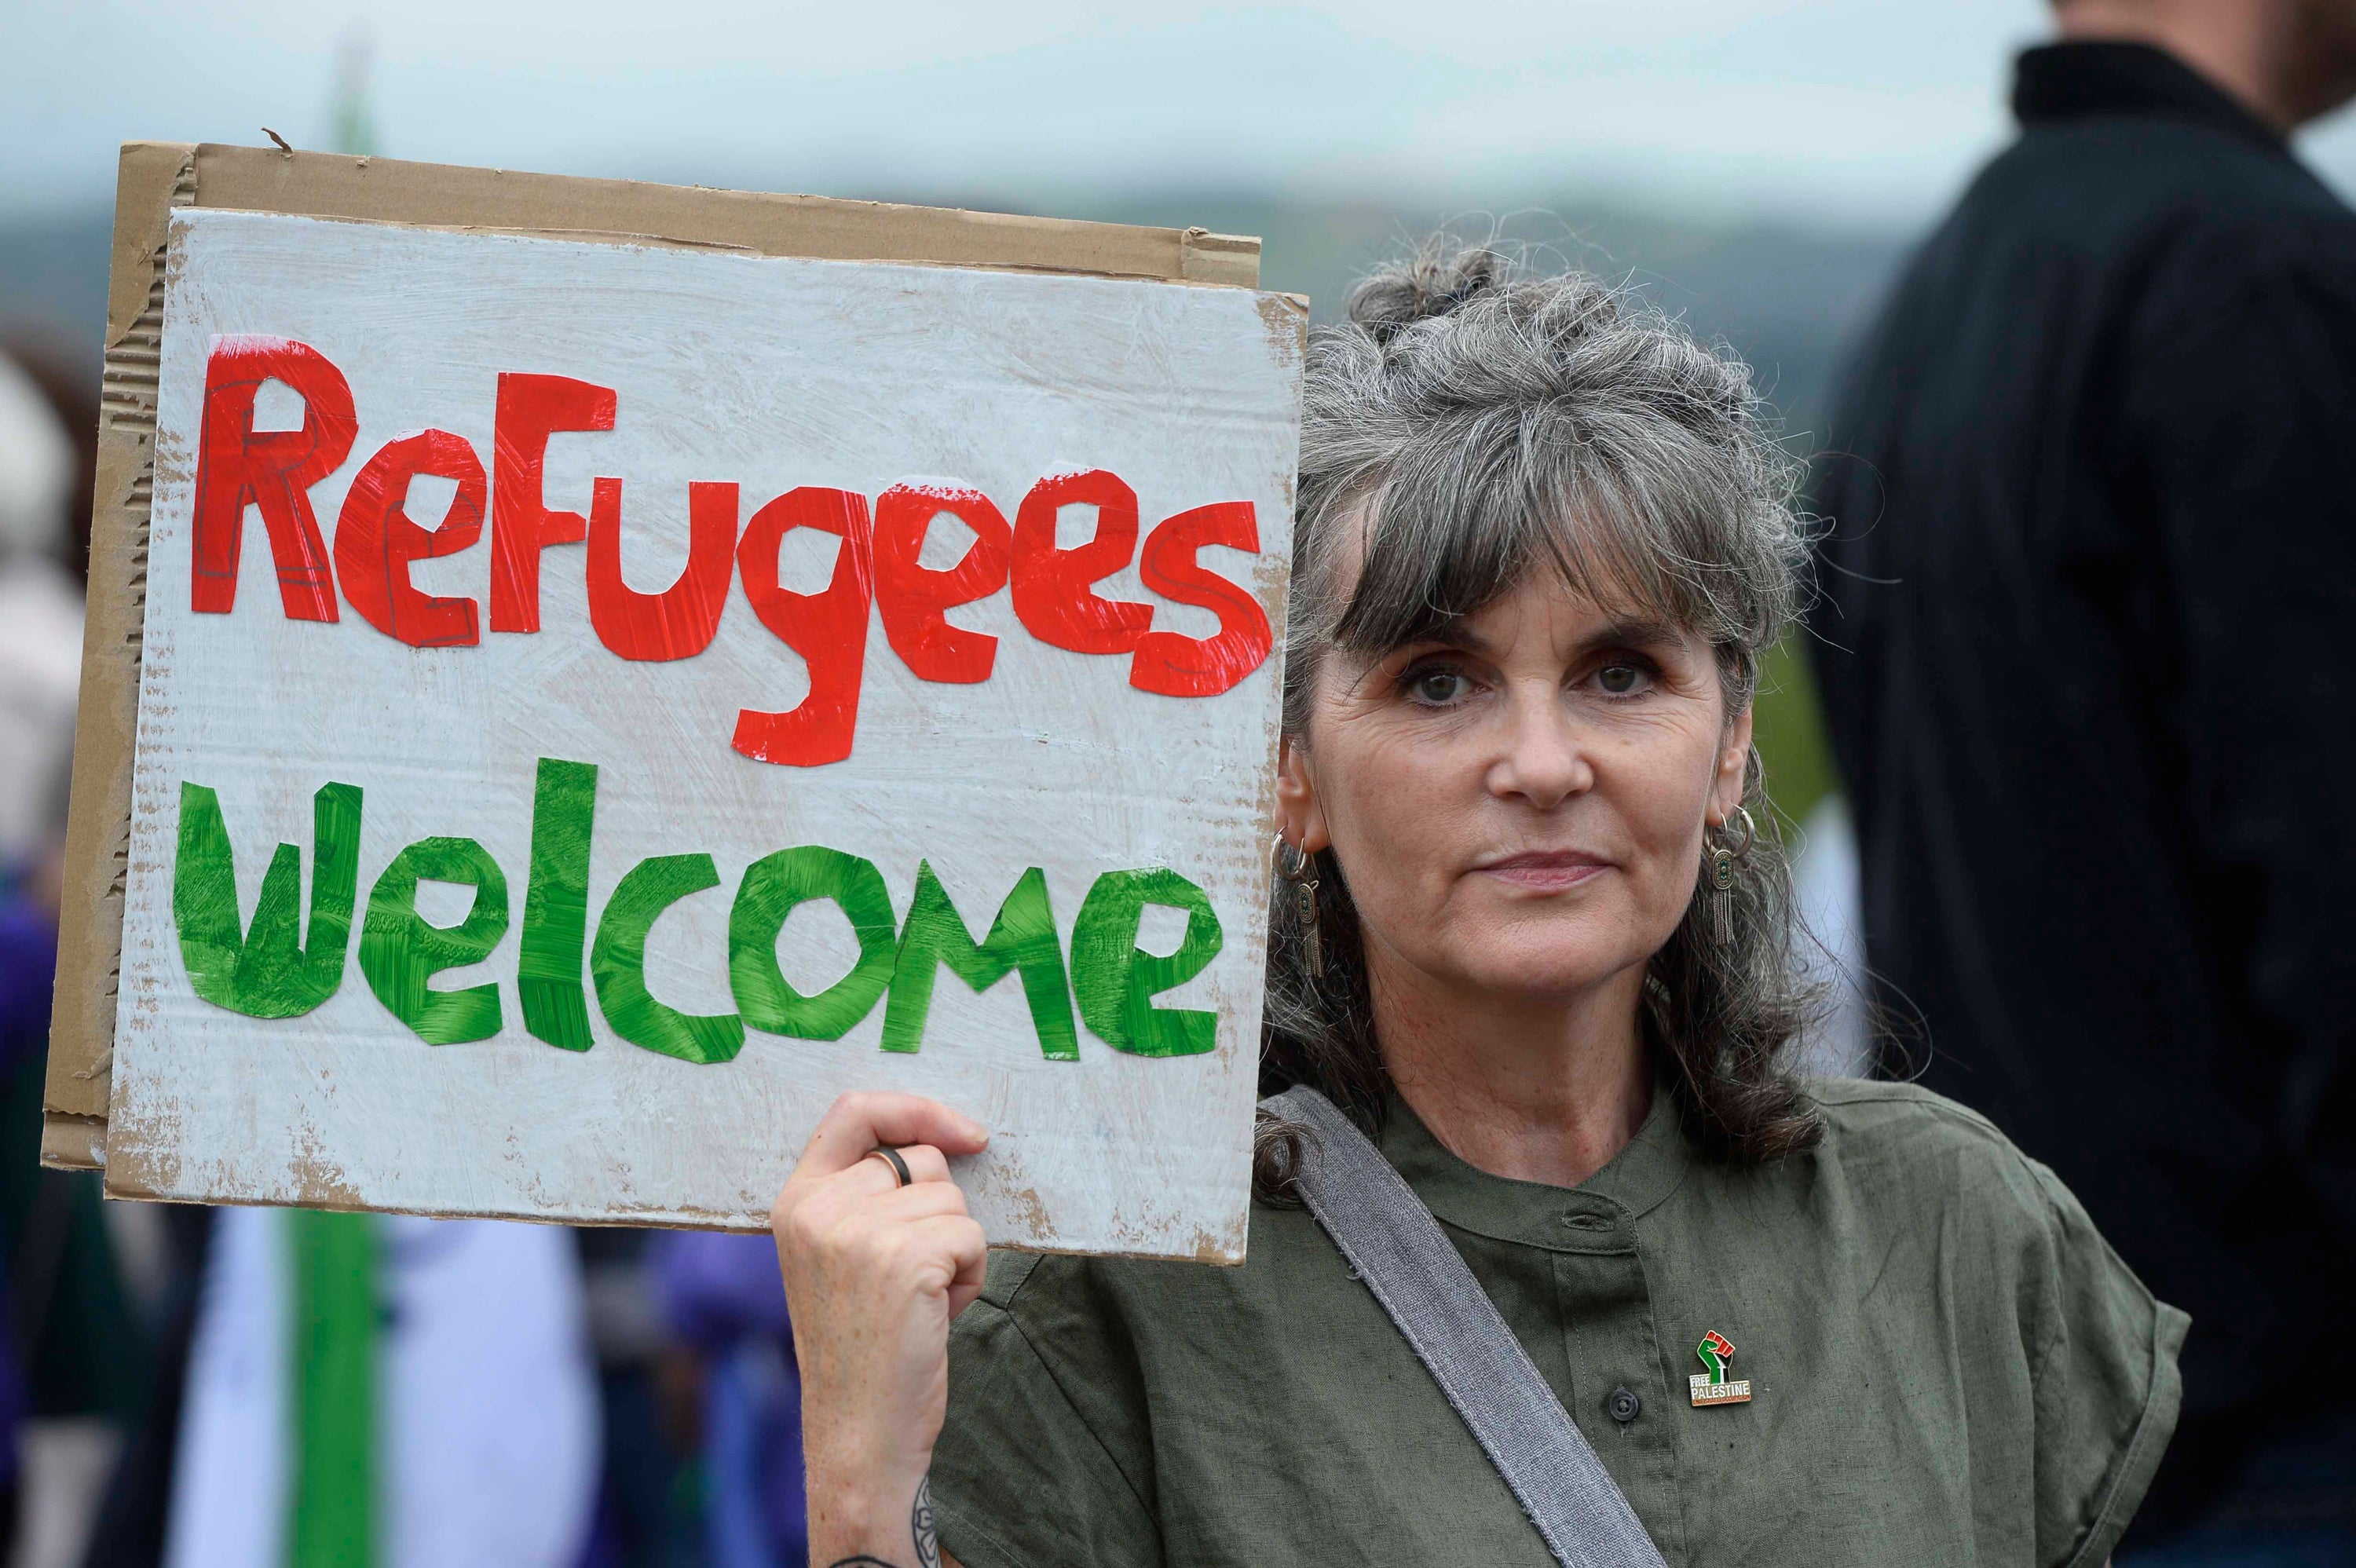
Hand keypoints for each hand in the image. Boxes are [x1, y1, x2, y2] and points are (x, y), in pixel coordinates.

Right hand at [775, 1092, 988, 1565]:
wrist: (857, 1436)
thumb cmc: (860, 1351)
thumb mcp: (836, 1258)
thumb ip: (863, 1198)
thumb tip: (941, 1141)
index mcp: (795, 1201)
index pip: (855, 1110)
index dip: (915, 1109)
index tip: (963, 1132)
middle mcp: (819, 1208)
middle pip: (921, 1159)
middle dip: (940, 1211)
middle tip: (913, 1275)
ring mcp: (860, 1230)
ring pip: (953, 1199)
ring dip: (956, 1249)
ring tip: (920, 1302)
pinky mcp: (906, 1256)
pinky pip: (971, 1235)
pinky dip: (970, 1275)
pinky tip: (936, 1316)